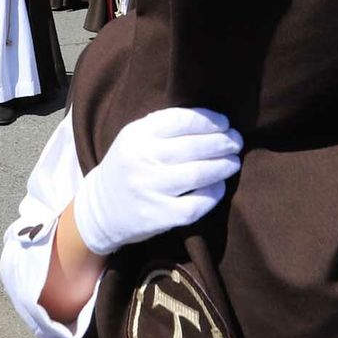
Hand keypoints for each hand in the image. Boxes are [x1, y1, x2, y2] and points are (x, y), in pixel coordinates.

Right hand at [72, 108, 241, 256]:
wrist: (101, 209)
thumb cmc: (128, 167)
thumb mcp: (134, 139)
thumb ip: (164, 127)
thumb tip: (212, 121)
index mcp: (136, 135)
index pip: (181, 120)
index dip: (209, 121)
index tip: (225, 124)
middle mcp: (141, 160)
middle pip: (194, 147)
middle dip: (222, 143)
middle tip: (236, 142)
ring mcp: (149, 189)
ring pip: (198, 174)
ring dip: (223, 166)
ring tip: (233, 163)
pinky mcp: (158, 216)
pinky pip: (196, 203)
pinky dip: (213, 193)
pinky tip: (219, 187)